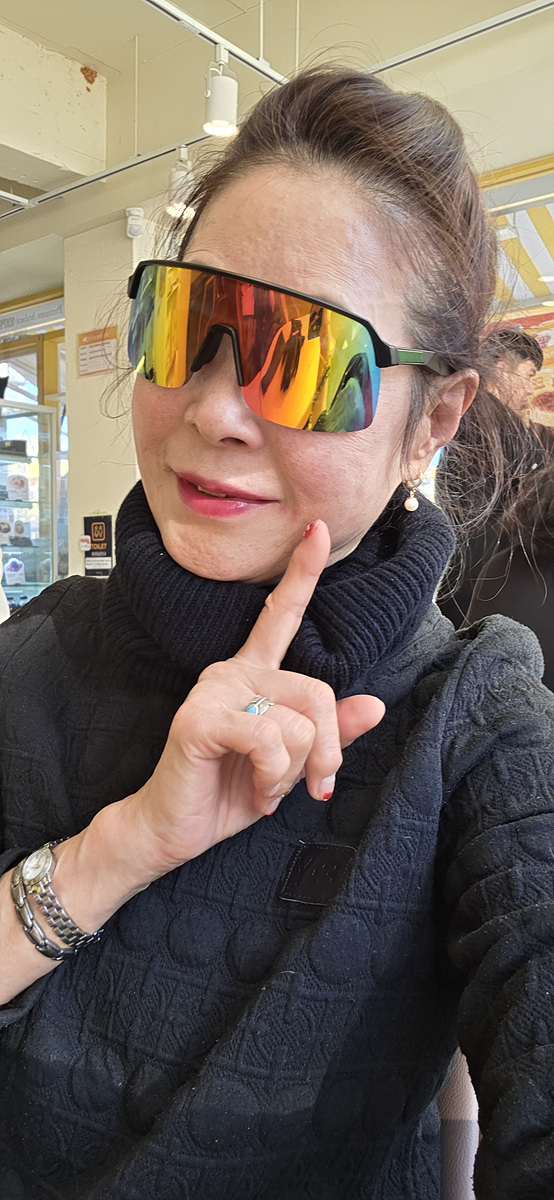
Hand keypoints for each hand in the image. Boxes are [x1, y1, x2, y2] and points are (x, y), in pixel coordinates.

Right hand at [127, 521, 384, 877]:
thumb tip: (375, 704)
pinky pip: (269, 737)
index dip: (303, 572)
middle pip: (318, 691)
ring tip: (266, 787)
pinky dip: (274, 776)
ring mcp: (214, 690)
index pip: (280, 614)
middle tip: (311, 785)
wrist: (174, 830)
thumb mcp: (293, 765)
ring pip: (298, 721)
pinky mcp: (200, 718)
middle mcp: (233, 671)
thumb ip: (329, 734)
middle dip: (327, 750)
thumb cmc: (228, 792)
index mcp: (253, 673)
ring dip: (293, 773)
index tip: (320, 529)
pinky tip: (257, 792)